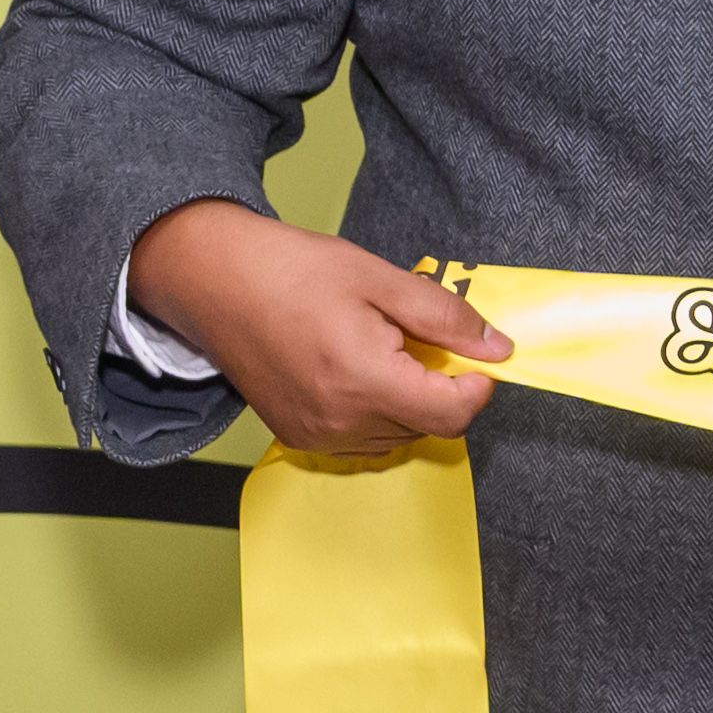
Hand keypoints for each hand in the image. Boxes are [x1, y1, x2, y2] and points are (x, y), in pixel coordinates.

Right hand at [126, 199, 509, 452]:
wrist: (215, 281)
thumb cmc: (293, 271)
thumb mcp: (381, 279)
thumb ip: (445, 318)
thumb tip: (498, 348)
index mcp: (363, 381)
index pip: (452, 415)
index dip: (477, 387)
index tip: (475, 357)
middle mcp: (339, 421)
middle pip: (428, 426)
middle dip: (440, 387)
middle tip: (418, 340)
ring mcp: (316, 435)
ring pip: (398, 437)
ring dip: (408, 403)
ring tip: (382, 352)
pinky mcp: (298, 438)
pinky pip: (362, 441)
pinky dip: (376, 413)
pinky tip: (357, 372)